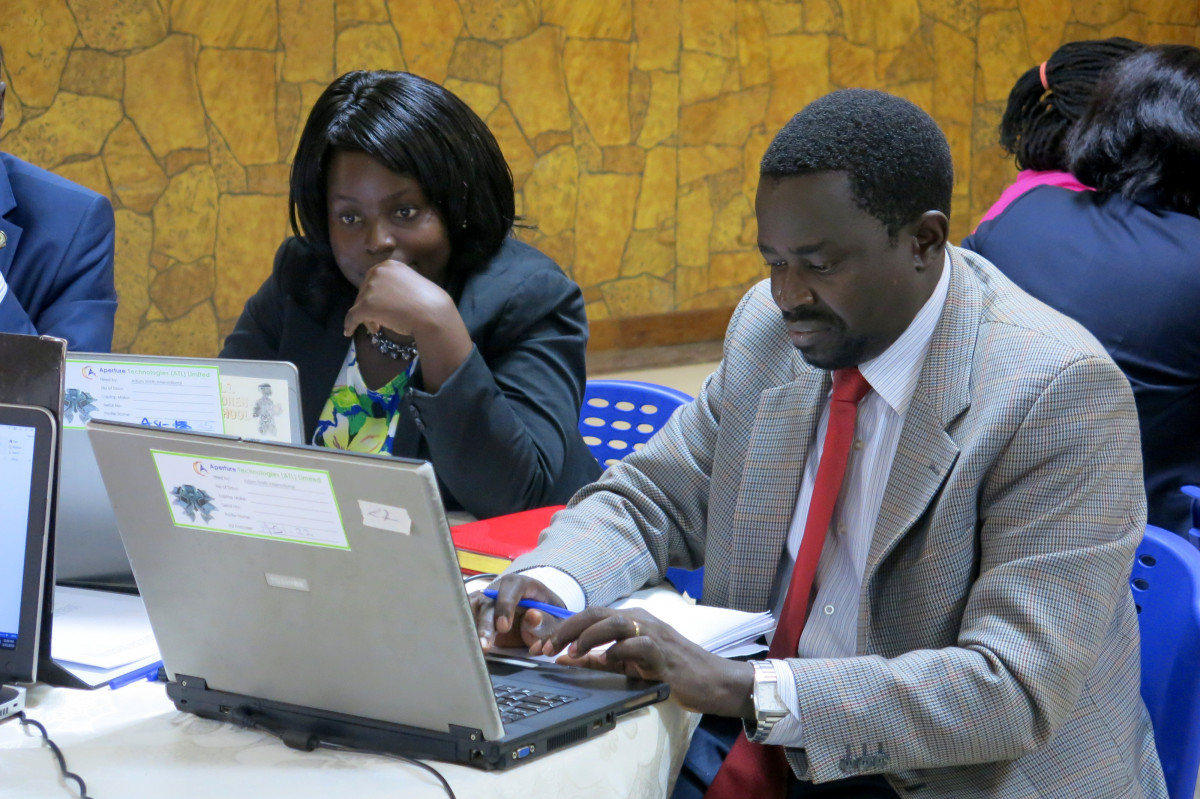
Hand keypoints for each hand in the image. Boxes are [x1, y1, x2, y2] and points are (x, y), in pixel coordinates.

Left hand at [342, 259, 453, 338]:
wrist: (433, 314)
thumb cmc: (429, 302)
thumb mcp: (411, 284)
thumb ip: (395, 285)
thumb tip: (384, 297)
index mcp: (389, 265)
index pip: (372, 281)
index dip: (374, 296)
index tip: (380, 307)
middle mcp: (377, 272)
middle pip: (364, 292)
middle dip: (369, 308)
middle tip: (378, 323)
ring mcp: (371, 288)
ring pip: (359, 305)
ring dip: (366, 318)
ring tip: (377, 329)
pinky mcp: (365, 305)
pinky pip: (352, 316)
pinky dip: (349, 325)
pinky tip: (348, 332)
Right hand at [471, 573, 567, 652]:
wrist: (534, 609)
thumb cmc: (545, 610)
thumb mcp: (554, 614)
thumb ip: (547, 618)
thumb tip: (533, 617)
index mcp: (519, 584)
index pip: (510, 591)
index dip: (505, 608)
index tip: (503, 627)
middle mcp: (497, 590)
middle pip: (487, 604)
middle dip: (485, 625)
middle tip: (485, 645)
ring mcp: (483, 600)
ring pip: (471, 611)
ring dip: (470, 630)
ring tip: (472, 648)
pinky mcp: (474, 612)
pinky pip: (465, 620)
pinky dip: (464, 633)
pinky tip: (464, 647)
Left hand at [539, 607, 754, 716]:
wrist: (712, 681)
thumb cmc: (672, 672)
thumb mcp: (630, 666)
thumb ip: (601, 660)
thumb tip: (567, 660)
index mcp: (631, 620)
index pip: (590, 615)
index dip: (562, 628)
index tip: (541, 646)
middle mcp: (641, 620)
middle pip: (596, 613)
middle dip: (567, 629)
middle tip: (546, 648)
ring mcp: (654, 633)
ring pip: (615, 621)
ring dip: (588, 636)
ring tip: (570, 653)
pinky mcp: (664, 652)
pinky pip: (639, 644)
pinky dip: (619, 650)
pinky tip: (606, 660)